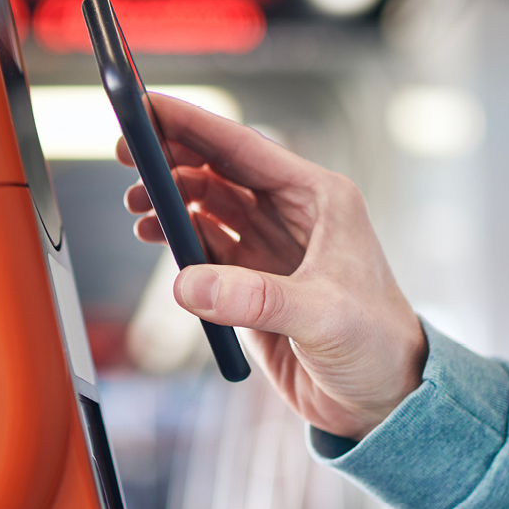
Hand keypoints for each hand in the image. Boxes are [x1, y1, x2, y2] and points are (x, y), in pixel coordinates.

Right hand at [121, 94, 426, 439]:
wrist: (383, 402)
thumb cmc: (378, 347)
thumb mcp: (322, 316)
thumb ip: (254, 298)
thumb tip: (187, 283)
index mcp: (321, 199)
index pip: (244, 147)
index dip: (192, 124)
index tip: (145, 106)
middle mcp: (294, 214)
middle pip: (219, 169)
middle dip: (171, 158)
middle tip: (126, 155)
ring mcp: (271, 247)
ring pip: (207, 204)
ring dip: (170, 200)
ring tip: (135, 208)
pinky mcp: (253, 283)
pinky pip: (204, 246)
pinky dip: (175, 237)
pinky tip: (154, 238)